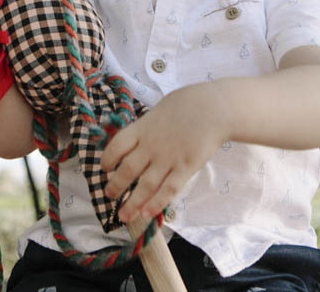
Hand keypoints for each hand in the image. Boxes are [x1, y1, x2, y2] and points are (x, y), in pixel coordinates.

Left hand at [101, 83, 227, 222]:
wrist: (215, 108)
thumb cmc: (189, 103)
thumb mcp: (160, 109)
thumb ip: (148, 125)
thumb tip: (138, 136)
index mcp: (143, 127)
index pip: (117, 146)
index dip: (107, 159)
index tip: (105, 168)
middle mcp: (151, 145)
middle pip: (127, 170)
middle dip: (116, 186)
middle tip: (109, 196)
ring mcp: (168, 158)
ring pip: (145, 185)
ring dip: (132, 203)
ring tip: (124, 216)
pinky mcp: (186, 168)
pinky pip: (168, 190)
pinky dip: (156, 203)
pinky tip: (146, 213)